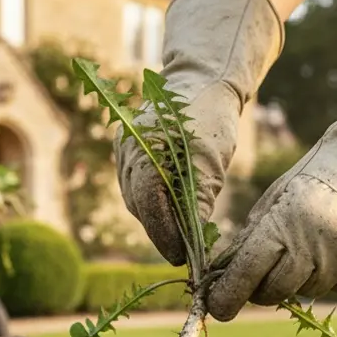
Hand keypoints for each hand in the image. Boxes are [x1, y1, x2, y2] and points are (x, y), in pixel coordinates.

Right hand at [117, 0, 283, 266]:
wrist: (200, 79)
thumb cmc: (210, 115)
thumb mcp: (212, 160)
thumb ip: (201, 200)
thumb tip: (196, 242)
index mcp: (145, 147)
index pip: (148, 203)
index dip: (164, 234)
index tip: (180, 257)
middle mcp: (127, 150)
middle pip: (139, 204)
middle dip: (160, 231)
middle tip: (183, 253)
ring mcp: (123, 150)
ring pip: (135, 198)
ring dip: (155, 219)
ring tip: (179, 238)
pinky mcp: (127, 151)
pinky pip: (136, 186)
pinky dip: (152, 204)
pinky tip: (170, 214)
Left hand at [207, 26, 336, 319]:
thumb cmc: (317, 179)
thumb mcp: (275, 200)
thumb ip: (250, 239)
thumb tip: (223, 276)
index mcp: (285, 225)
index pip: (247, 273)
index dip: (227, 294)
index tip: (216, 308)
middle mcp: (316, 249)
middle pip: (274, 291)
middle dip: (263, 286)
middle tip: (267, 269)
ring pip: (307, 290)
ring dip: (301, 276)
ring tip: (315, 241)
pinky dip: (331, 274)